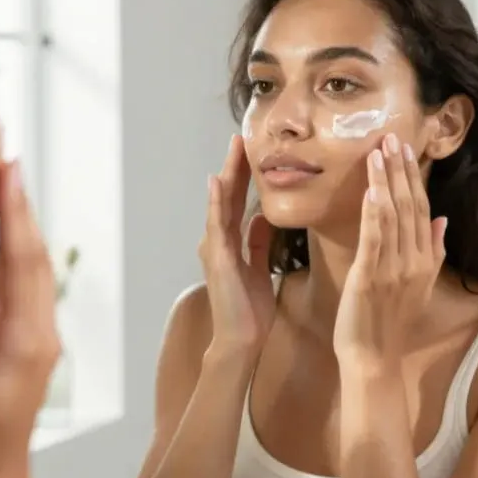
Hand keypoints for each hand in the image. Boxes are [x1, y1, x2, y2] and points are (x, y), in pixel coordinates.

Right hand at [0, 162, 59, 477]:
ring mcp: (43, 335)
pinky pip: (34, 285)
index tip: (9, 176)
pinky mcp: (36, 341)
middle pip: (38, 259)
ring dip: (27, 228)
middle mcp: (43, 331)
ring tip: (10, 192)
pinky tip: (10, 242)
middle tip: (10, 168)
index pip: (22, 265)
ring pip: (40, 270)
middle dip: (24, 211)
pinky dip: (24, 253)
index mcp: (27, 340)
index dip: (15, 217)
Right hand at [199, 135, 274, 359]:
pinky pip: (217, 225)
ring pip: (221, 204)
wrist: (241, 340)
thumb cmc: (250, 310)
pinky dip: (216, 203)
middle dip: (235, 167)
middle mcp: (218, 241)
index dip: (243, 177)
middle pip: (227, 196)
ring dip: (227, 175)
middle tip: (240, 138)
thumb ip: (258, 243)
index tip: (251, 152)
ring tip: (233, 148)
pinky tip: (218, 182)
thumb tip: (262, 218)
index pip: (237, 202)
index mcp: (231, 243)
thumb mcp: (259, 268)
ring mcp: (215, 248)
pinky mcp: (218, 258)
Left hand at [333, 134, 446, 363]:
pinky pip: (374, 240)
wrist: (373, 357)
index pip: (421, 210)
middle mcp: (413, 261)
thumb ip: (432, 251)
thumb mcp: (419, 285)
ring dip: (385, 182)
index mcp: (424, 260)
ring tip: (378, 152)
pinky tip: (372, 190)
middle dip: (400, 171)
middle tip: (391, 138)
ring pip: (392, 217)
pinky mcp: (369, 277)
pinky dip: (374, 213)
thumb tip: (442, 219)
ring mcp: (392, 269)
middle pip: (409, 207)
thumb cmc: (389, 321)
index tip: (405, 150)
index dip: (413, 178)